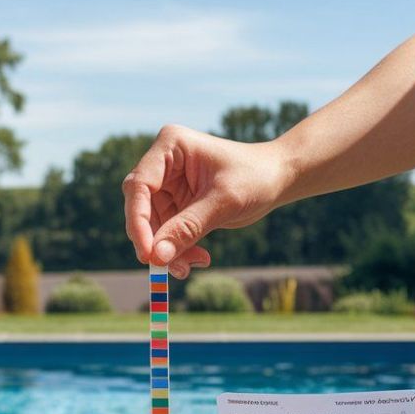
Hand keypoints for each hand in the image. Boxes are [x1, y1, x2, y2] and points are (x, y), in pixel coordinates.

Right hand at [122, 125, 293, 278]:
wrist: (277, 178)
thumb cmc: (255, 177)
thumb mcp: (224, 202)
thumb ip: (188, 227)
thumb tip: (156, 257)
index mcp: (170, 146)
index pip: (139, 185)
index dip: (138, 221)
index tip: (147, 254)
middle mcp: (163, 163)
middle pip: (140, 207)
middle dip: (154, 239)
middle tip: (169, 267)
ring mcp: (167, 184)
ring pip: (152, 226)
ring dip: (169, 250)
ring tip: (193, 265)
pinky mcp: (176, 203)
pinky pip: (166, 233)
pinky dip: (178, 250)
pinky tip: (198, 259)